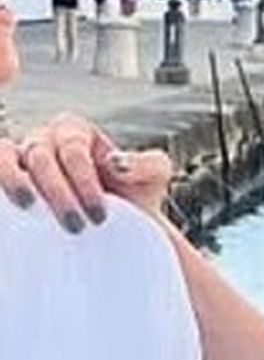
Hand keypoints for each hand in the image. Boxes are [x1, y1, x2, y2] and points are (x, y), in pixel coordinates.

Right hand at [0, 113, 172, 233]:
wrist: (115, 228)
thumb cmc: (132, 198)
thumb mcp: (153, 177)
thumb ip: (146, 164)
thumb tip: (114, 163)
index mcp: (76, 131)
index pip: (73, 150)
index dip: (84, 182)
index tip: (99, 215)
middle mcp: (43, 139)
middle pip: (40, 156)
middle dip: (58, 193)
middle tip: (75, 227)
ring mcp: (18, 159)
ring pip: (5, 156)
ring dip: (15, 182)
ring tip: (28, 207)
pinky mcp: (5, 180)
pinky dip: (0, 182)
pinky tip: (9, 208)